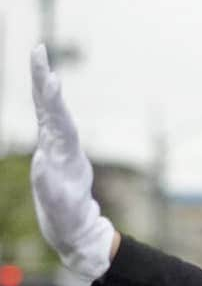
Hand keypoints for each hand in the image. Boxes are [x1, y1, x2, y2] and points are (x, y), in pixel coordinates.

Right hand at [29, 45, 116, 279]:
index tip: (50, 77)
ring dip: (44, 87)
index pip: (60, 122)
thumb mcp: (60, 210)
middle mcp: (65, 150)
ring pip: (50, 112)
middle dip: (44, 81)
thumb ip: (51, 189)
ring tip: (39, 60)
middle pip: (54, 109)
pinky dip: (43, 102)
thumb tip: (41, 162)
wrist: (78, 233)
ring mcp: (59, 150)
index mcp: (67, 159)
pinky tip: (42, 86)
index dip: (53, 101)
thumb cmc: (68, 223)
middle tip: (39, 51)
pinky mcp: (51, 153)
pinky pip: (46, 121)